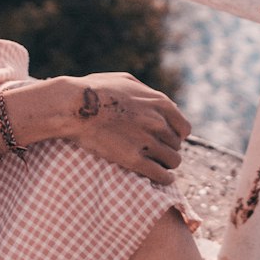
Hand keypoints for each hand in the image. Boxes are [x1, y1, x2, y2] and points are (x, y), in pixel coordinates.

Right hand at [65, 70, 190, 184]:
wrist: (75, 105)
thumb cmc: (95, 89)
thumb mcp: (126, 81)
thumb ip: (146, 92)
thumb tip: (157, 101)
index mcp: (160, 103)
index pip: (184, 127)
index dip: (177, 135)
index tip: (168, 139)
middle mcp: (158, 123)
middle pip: (176, 145)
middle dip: (168, 149)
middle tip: (157, 152)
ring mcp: (147, 142)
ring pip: (173, 161)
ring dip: (166, 164)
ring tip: (158, 166)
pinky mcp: (134, 159)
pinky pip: (160, 175)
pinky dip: (164, 179)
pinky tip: (161, 179)